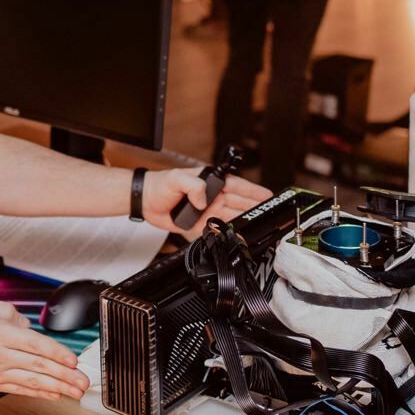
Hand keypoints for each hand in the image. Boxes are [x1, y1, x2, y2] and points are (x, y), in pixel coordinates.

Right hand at [0, 297, 88, 400]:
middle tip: (84, 382)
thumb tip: (26, 324)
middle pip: (40, 366)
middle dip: (66, 376)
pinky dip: (38, 392)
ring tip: (75, 393)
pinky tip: (52, 395)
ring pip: (33, 381)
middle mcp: (1, 355)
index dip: (58, 354)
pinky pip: (20, 389)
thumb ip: (7, 312)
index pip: (36, 345)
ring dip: (58, 388)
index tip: (74, 361)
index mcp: (0, 334)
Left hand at [142, 167, 272, 233]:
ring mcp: (209, 210)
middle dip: (255, 208)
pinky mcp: (202, 224)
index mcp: (212, 182)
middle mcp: (213, 196)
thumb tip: (203, 200)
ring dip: (245, 222)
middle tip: (269, 215)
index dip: (254, 192)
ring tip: (258, 228)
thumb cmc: (159, 185)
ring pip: (233, 217)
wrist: (145, 201)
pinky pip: (219, 229)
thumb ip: (193, 185)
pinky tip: (238, 236)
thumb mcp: (176, 178)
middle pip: (241, 203)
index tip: (268, 196)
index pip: (238, 186)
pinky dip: (229, 232)